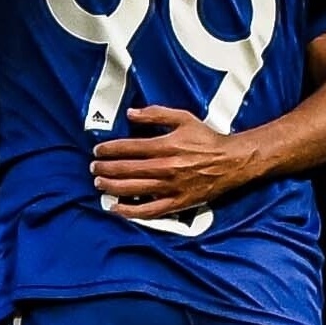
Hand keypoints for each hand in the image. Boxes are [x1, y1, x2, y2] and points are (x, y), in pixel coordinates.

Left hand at [91, 106, 254, 215]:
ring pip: (133, 189)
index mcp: (165, 146)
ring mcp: (170, 187)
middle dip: (106, 168)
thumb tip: (131, 113)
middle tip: (93, 168)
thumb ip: (156, 114)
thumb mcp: (183, 118)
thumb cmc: (207, 139)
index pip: (128, 148)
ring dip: (112, 187)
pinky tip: (116, 209)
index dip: (109, 150)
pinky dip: (131, 211)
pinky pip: (149, 210)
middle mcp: (165, 168)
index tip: (97, 151)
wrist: (231, 162)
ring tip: (99, 184)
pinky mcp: (177, 203)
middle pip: (127, 169)